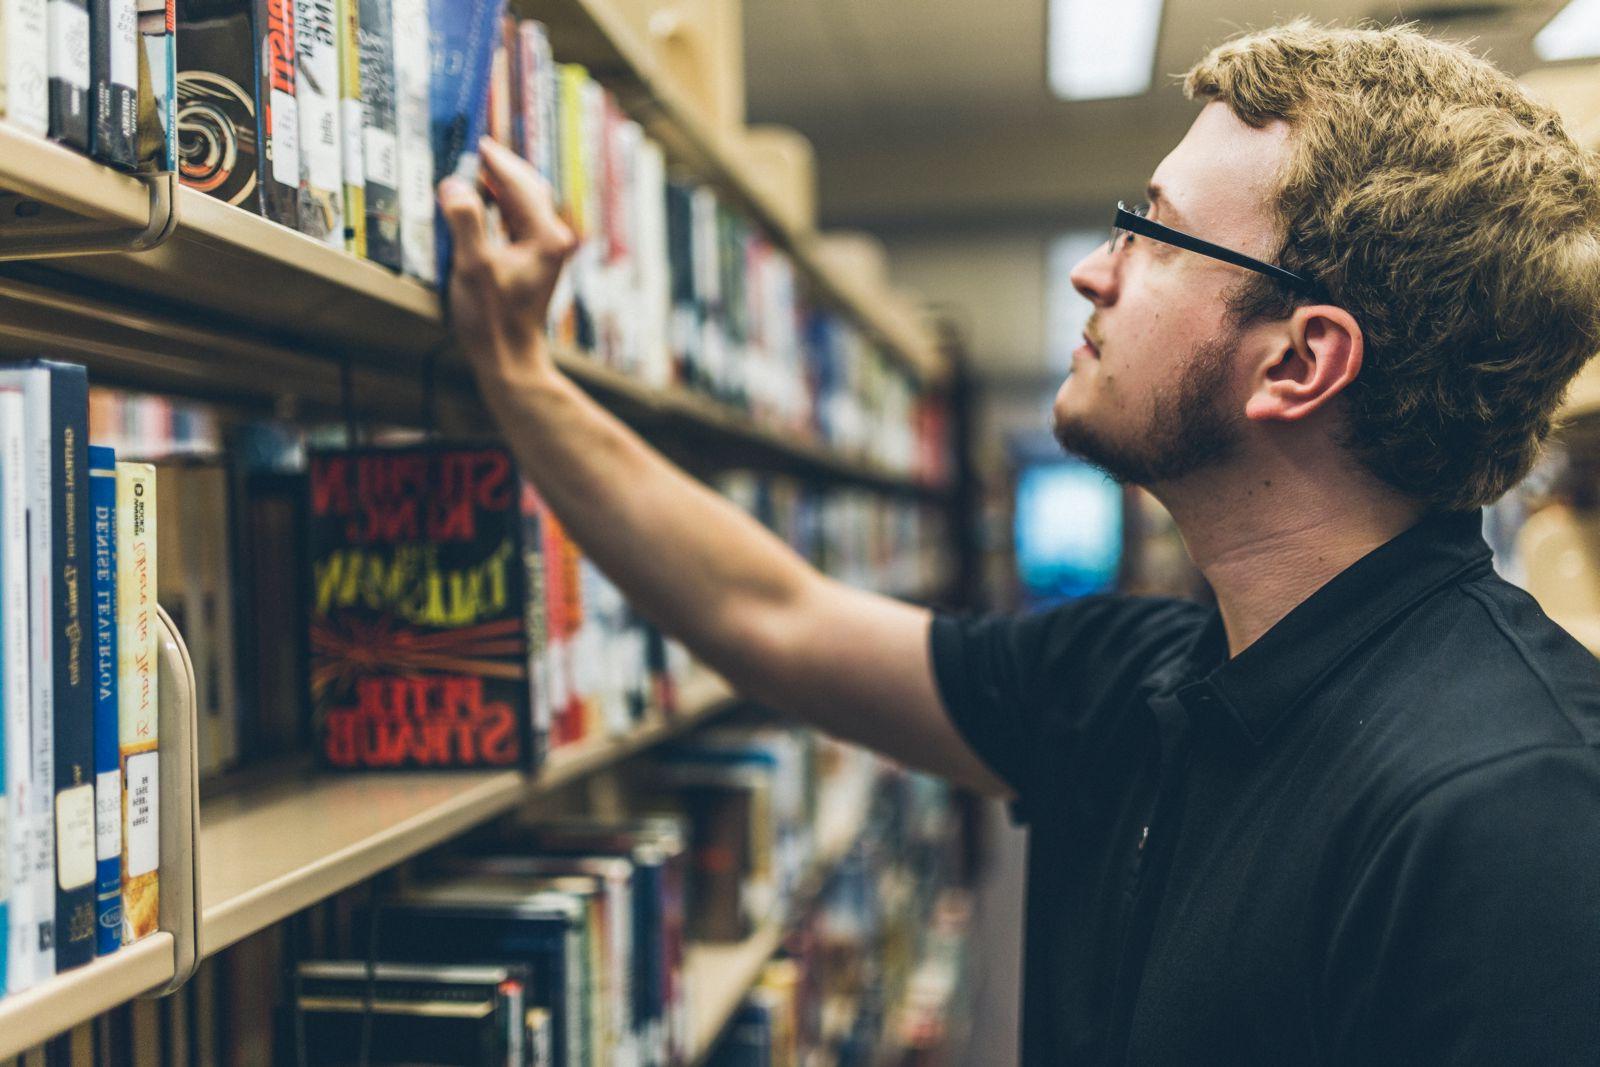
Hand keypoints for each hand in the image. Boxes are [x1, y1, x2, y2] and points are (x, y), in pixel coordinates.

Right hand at [437, 136, 577, 390]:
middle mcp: (553, 239)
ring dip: (497, 186)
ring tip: (468, 171)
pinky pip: (517, 221)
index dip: (493, 158)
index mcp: (546, 236)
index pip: (519, 182)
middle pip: (527, 187)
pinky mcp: (535, 262)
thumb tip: (453, 184)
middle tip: (470, 148)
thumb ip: (464, 221)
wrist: (509, 359)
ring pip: (522, 203)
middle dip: (499, 167)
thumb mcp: (473, 266)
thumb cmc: (492, 318)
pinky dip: (497, 207)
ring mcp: (546, 251)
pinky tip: (476, 204)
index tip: (472, 138)